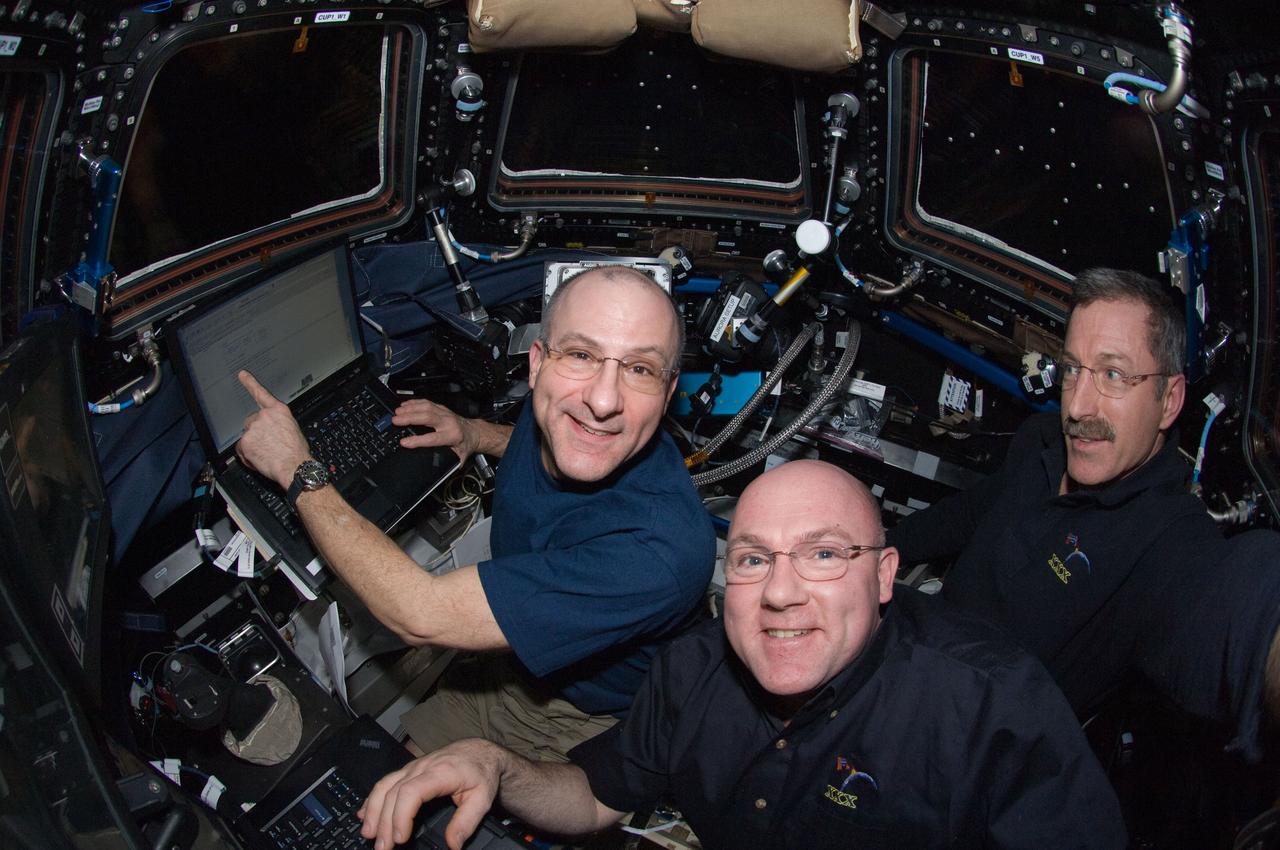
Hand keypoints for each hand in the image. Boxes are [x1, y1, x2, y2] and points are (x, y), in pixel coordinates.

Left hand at [235, 370, 312, 488]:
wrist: (294, 466)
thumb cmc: (297, 452)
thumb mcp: (293, 429)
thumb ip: (278, 423)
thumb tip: (270, 429)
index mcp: (279, 411)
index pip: (261, 393)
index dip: (250, 383)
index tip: (242, 374)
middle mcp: (264, 416)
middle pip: (252, 422)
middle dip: (256, 432)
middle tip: (268, 444)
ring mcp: (253, 428)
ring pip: (247, 436)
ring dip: (253, 444)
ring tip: (268, 453)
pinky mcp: (245, 441)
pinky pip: (241, 448)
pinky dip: (248, 455)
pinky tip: (260, 458)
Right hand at [358, 739, 503, 849]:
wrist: (480, 752)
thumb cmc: (481, 771)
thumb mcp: (482, 798)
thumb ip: (467, 821)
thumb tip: (452, 844)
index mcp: (440, 772)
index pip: (411, 792)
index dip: (401, 815)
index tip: (400, 838)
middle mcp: (422, 767)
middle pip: (393, 792)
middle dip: (384, 822)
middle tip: (383, 847)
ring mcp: (413, 767)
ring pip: (385, 785)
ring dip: (373, 810)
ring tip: (368, 834)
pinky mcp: (409, 770)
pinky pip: (386, 782)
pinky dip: (372, 798)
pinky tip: (364, 814)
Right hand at [393, 398, 477, 460]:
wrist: (474, 432)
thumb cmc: (465, 445)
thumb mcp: (459, 457)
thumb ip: (450, 463)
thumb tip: (439, 473)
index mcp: (452, 436)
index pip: (432, 438)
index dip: (417, 440)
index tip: (404, 443)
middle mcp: (448, 422)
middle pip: (427, 418)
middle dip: (410, 418)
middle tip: (395, 420)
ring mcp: (445, 413)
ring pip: (426, 407)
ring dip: (410, 408)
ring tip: (397, 411)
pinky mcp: (442, 408)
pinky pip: (427, 402)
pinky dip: (415, 402)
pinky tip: (405, 404)